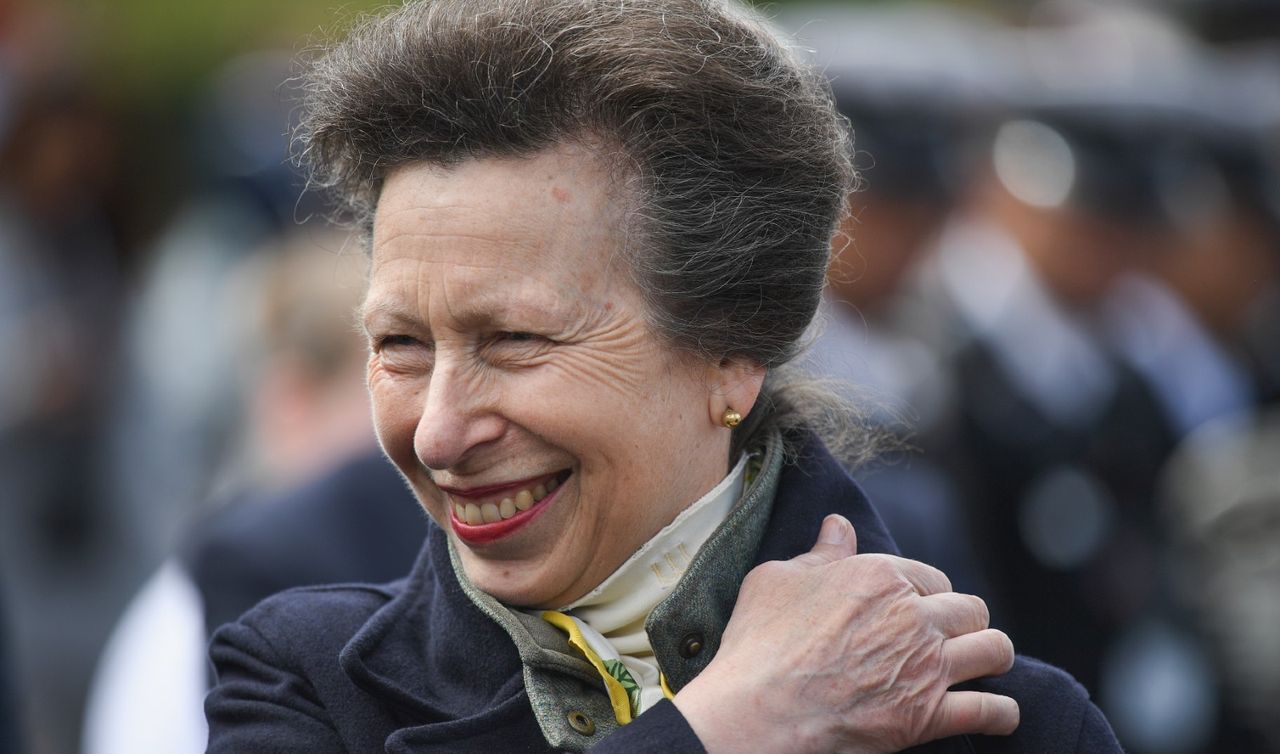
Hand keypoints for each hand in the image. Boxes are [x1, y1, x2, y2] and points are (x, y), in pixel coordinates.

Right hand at [673, 514, 1017, 752]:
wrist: (760, 709)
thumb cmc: (761, 642)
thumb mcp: (779, 579)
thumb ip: (820, 553)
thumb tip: (838, 525)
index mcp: (881, 576)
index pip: (930, 577)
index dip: (925, 593)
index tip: (914, 607)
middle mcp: (913, 615)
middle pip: (970, 609)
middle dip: (963, 621)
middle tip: (948, 636)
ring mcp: (927, 666)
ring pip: (995, 650)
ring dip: (992, 655)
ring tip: (983, 664)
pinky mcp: (929, 715)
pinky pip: (990, 711)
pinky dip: (1001, 714)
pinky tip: (999, 716)